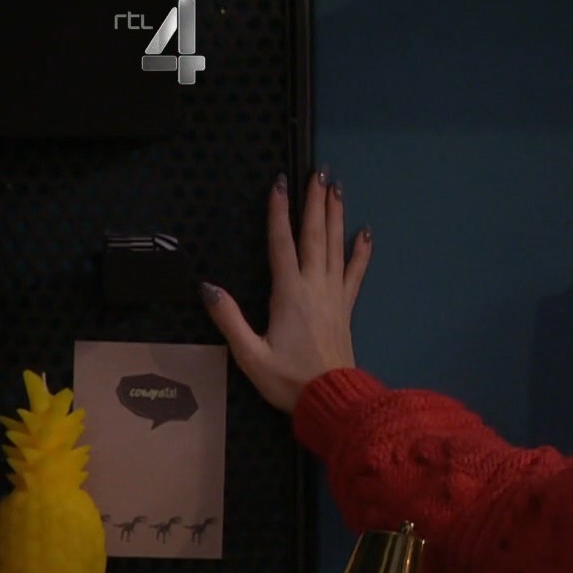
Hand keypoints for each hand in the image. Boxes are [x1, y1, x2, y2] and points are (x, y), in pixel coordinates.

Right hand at [201, 168, 371, 412]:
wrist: (333, 400)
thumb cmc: (288, 380)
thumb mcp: (249, 354)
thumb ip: (228, 319)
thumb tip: (207, 287)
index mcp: (289, 293)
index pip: (282, 243)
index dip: (279, 212)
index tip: (281, 183)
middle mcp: (315, 286)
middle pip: (315, 235)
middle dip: (315, 202)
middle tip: (319, 172)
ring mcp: (335, 295)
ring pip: (336, 246)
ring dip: (336, 215)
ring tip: (337, 188)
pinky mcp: (346, 307)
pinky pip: (356, 273)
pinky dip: (361, 251)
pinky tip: (366, 232)